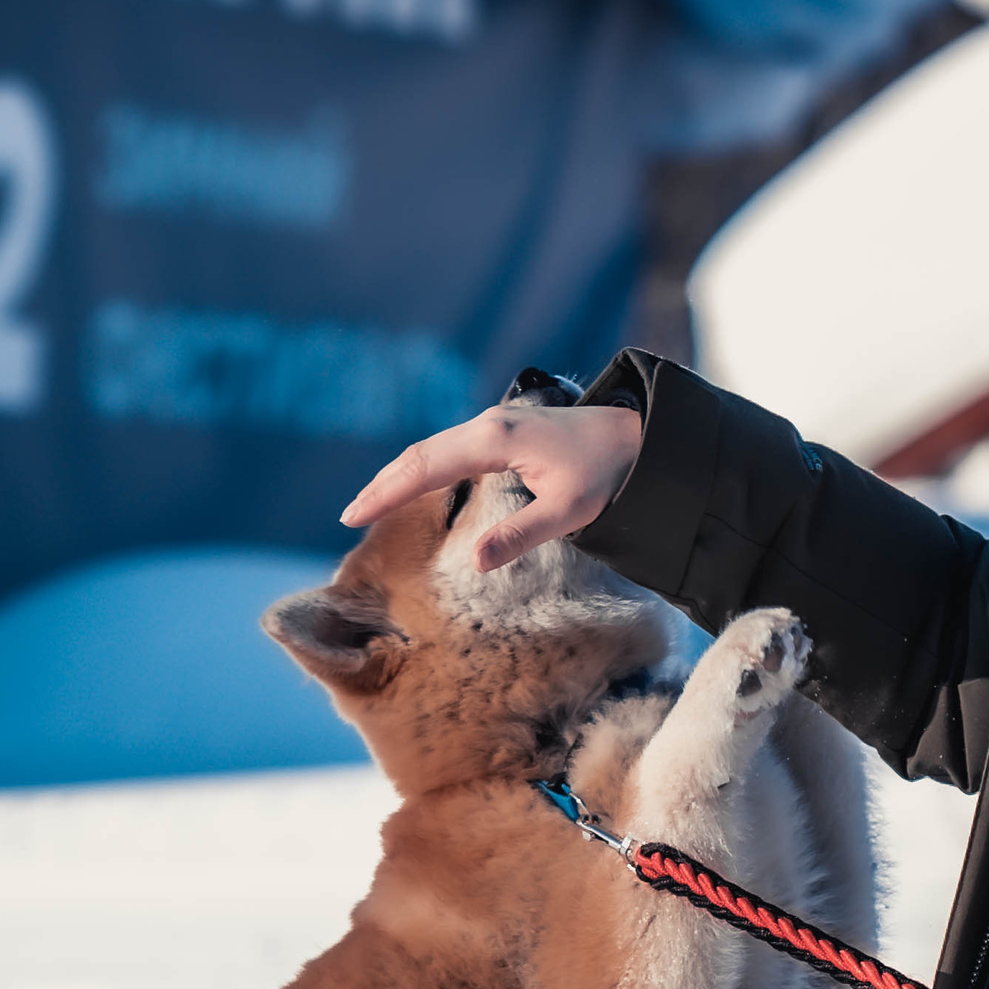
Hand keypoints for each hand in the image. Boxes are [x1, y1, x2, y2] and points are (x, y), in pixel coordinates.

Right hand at [340, 400, 643, 572]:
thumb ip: (521, 536)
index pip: (425, 467)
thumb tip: (476, 563)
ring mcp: (494, 425)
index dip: (387, 492)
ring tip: (372, 504)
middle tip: (350, 516)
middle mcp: (487, 426)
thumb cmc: (607, 473)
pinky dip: (425, 469)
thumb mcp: (570, 512)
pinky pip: (451, 449)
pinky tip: (417, 486)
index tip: (354, 515)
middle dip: (384, 484)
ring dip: (402, 475)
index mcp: (495, 441)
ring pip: (434, 449)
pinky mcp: (503, 432)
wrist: (637, 436)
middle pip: (421, 454)